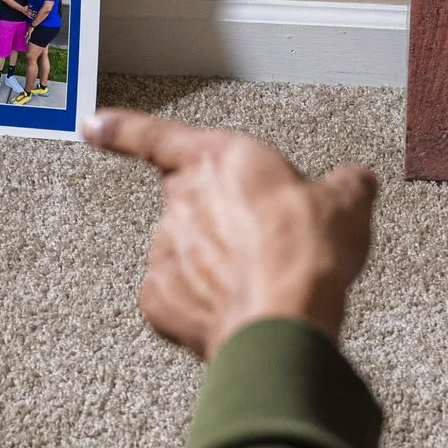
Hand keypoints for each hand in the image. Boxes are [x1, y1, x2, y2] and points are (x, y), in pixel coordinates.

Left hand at [84, 109, 377, 361]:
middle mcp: (182, 199)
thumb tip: (354, 181)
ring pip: (183, 250)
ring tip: (258, 281)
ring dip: (212, 262)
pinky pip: (176, 296)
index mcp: (220, 158)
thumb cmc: (305, 256)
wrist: (282, 322)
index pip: (155, 135)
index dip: (122, 128)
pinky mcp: (158, 299)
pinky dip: (199, 302)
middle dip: (219, 219)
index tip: (93, 125)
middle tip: (262, 241)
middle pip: (189, 201)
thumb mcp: (347, 204)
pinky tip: (235, 307)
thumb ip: (343, 184)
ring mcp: (164, 251)